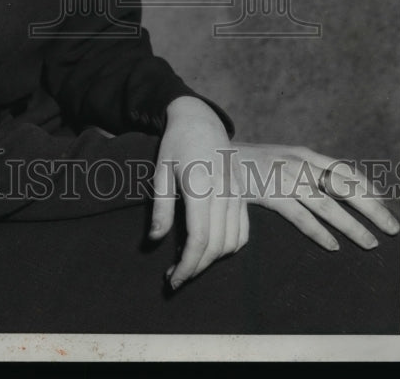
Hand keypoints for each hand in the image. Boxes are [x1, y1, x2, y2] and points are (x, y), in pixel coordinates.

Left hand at [149, 96, 249, 289]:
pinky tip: (210, 249)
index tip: (172, 279)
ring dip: (212, 260)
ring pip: (232, 242)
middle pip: (216, 246)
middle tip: (175, 276)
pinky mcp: (243, 194)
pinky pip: (243, 232)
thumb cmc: (176, 144)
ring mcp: (237, 194)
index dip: (187, 265)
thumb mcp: (161, 171)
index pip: (199, 239)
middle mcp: (224, 192)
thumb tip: (155, 241)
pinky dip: (229, 248)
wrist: (201, 120)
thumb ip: (161, 208)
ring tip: (189, 262)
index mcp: (201, 186)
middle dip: (196, 268)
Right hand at [231, 142, 399, 249]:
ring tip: (370, 243)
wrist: (213, 151)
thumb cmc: (250, 162)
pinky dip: (318, 232)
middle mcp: (299, 162)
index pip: (344, 170)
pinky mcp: (269, 192)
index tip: (386, 204)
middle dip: (371, 207)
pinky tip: (332, 246)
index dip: (368, 187)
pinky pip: (300, 216)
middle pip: (344, 186)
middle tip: (392, 228)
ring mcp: (284, 176)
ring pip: (327, 204)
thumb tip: (331, 187)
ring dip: (351, 225)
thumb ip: (304, 170)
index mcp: (304, 153)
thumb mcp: (280, 158)